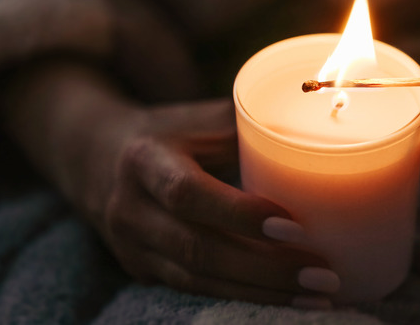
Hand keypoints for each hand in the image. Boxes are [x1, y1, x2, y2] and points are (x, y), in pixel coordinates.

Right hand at [87, 100, 339, 307]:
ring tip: (318, 293)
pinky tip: (287, 299)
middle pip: (197, 249)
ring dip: (262, 292)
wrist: (96, 160)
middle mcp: (130, 209)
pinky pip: (196, 291)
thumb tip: (317, 128)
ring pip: (199, 281)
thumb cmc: (167, 134)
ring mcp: (133, 247)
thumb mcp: (195, 120)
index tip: (294, 226)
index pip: (188, 193)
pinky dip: (244, 296)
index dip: (239, 213)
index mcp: (145, 161)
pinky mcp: (143, 271)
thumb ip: (247, 124)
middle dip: (265, 268)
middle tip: (323, 273)